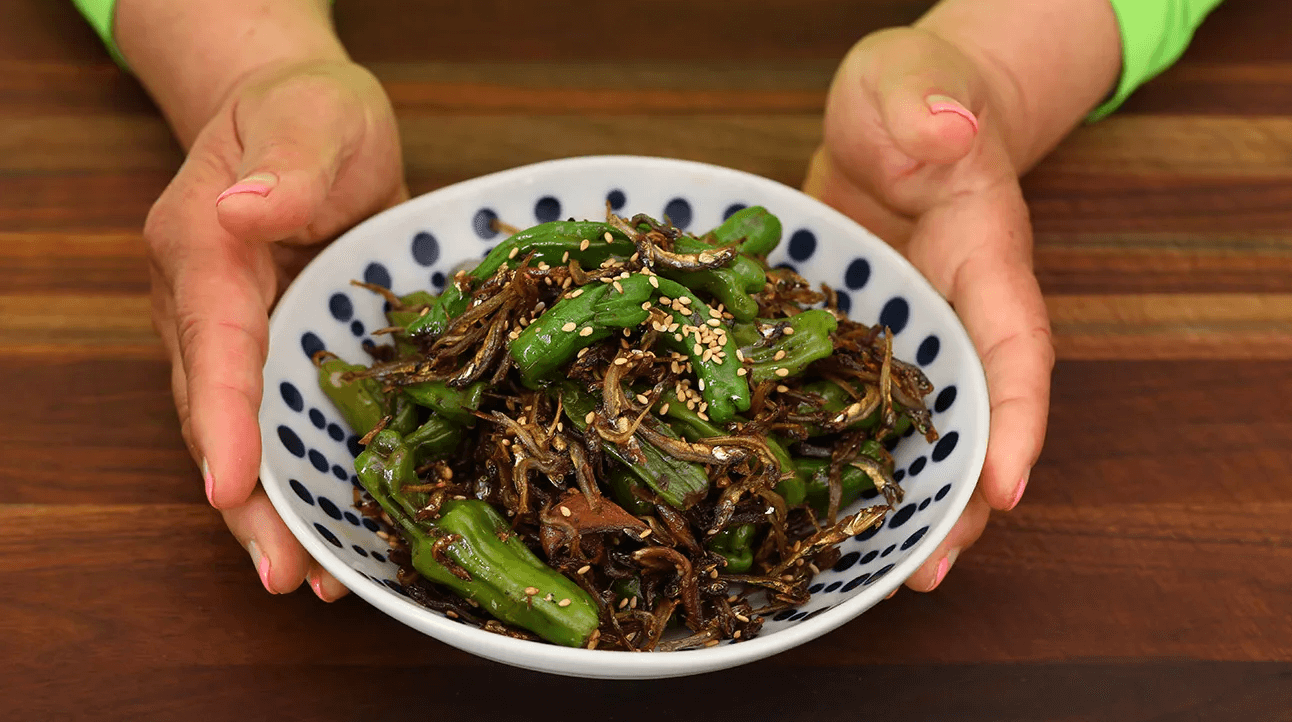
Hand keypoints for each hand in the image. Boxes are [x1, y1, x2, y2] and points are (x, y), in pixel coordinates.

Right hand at [144, 60, 405, 599]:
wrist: (301, 118)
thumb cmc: (305, 111)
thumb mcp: (311, 120)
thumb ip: (287, 168)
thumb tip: (252, 213)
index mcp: (204, 250)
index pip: (212, 343)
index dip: (223, 418)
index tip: (230, 484)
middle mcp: (206, 306)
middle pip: (216, 414)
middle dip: (247, 500)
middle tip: (288, 575)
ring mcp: (239, 335)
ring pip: (246, 433)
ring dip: (273, 510)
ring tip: (318, 581)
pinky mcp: (279, 350)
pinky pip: (283, 422)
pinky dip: (306, 477)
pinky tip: (346, 530)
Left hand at [804, 27, 1053, 591]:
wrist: (887, 123)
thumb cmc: (911, 99)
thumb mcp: (910, 87)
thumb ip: (926, 111)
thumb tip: (947, 133)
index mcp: (986, 265)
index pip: (1015, 349)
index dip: (1015, 423)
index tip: (1007, 489)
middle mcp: (954, 319)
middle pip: (973, 423)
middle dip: (959, 503)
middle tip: (925, 575)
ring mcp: (906, 342)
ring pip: (917, 436)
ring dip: (903, 504)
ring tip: (875, 577)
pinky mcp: (858, 350)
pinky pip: (854, 414)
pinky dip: (839, 461)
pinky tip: (804, 510)